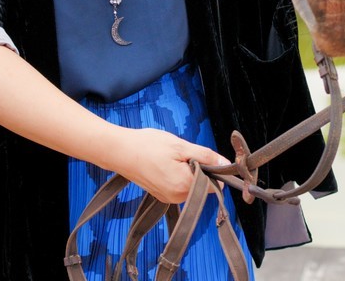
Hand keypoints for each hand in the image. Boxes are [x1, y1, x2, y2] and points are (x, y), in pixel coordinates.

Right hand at [109, 128, 228, 203]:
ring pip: (189, 184)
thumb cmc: (147, 146)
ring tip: (170, 157)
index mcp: (184, 187)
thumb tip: (225, 163)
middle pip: (202, 184)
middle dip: (197, 167)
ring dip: (186, 170)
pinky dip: (176, 173)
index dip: (212, 167)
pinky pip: (177, 185)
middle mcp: (177, 198)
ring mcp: (167, 197)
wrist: (119, 151)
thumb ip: (205, 156)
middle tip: (181, 153)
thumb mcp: (181, 146)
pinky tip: (163, 162)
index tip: (200, 154)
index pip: (214, 184)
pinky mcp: (160, 194)